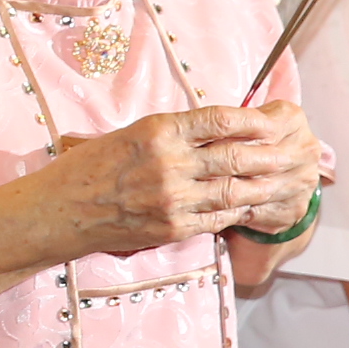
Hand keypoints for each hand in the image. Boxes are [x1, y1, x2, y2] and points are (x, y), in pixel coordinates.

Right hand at [37, 102, 323, 263]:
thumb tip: (213, 130)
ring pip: (234, 190)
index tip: (269, 122)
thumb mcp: (128, 135)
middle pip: (236, 157)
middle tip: (288, 154)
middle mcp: (170, 163)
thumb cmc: (88, 169)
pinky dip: (237, 211)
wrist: (61, 210)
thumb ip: (171, 134)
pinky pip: (218, 218)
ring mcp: (173, 198)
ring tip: (279, 182)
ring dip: (261, 186)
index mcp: (158, 131)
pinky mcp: (173, 227)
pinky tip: (249, 206)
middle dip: (268, 156)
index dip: (252, 121)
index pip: (220, 120)